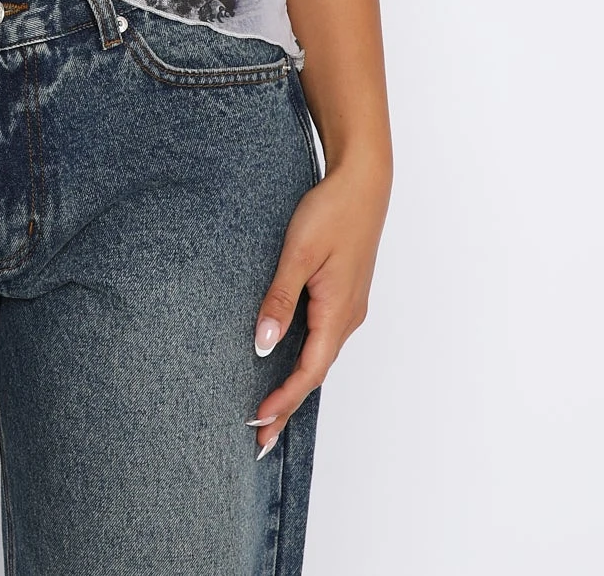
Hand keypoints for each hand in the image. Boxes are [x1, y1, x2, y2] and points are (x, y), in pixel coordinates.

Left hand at [247, 157, 390, 454]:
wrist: (363, 182)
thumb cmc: (332, 211)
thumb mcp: (298, 253)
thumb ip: (280, 299)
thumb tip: (263, 343)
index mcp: (338, 312)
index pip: (309, 371)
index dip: (283, 399)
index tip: (257, 422)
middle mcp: (348, 317)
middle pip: (315, 372)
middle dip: (288, 405)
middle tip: (259, 437)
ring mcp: (348, 306)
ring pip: (320, 356)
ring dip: (295, 383)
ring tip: (269, 408)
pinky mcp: (344, 293)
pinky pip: (323, 337)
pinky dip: (304, 358)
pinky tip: (287, 360)